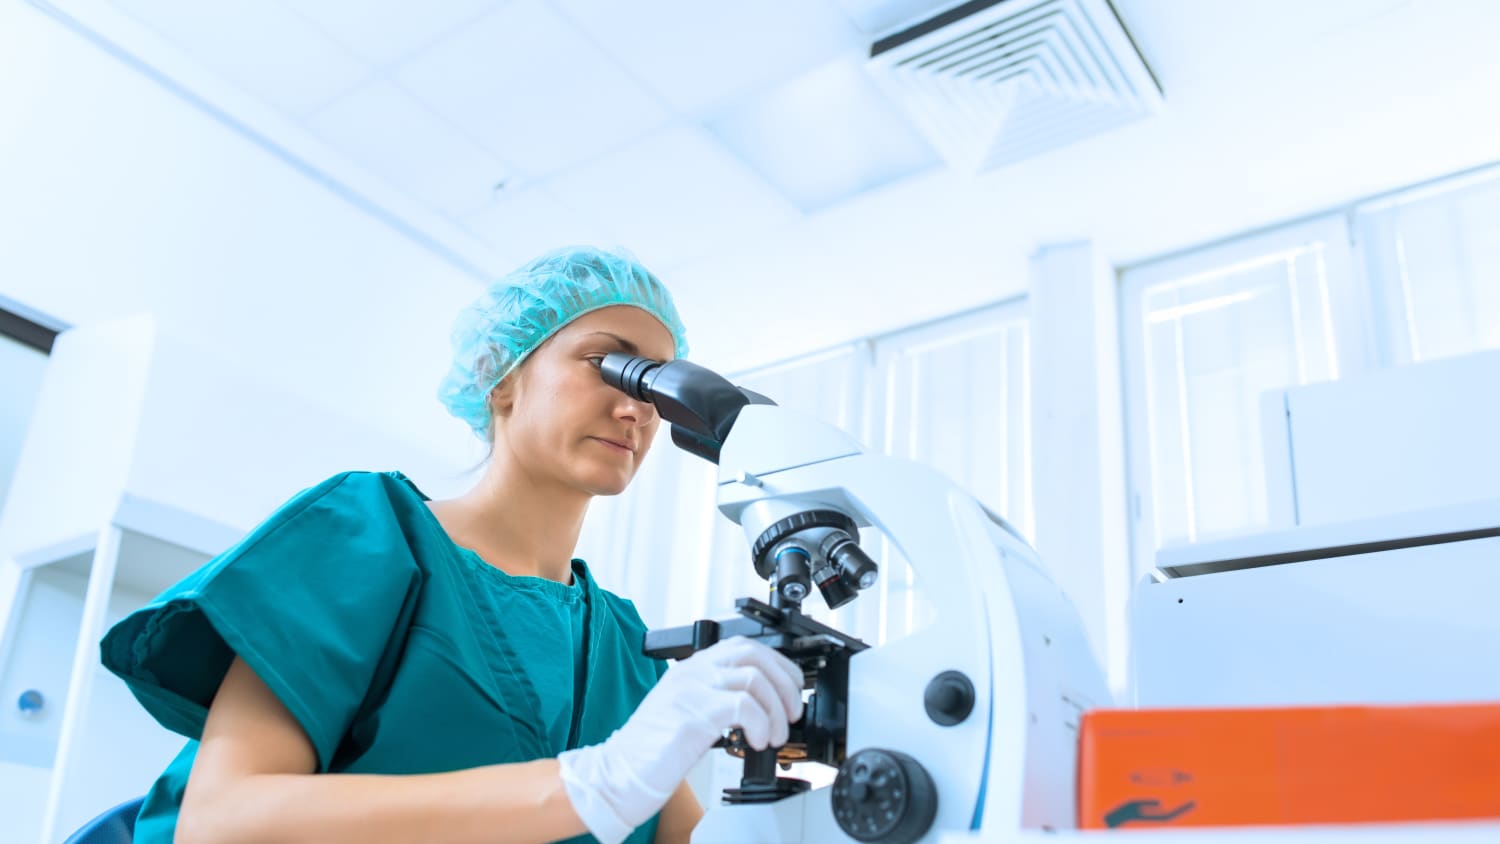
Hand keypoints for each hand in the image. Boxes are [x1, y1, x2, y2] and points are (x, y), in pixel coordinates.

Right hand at [557, 637, 803, 843]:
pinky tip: (758, 743)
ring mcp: (691, 689)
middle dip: (785, 683)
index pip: (745, 646)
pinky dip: (761, 725)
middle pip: (755, 655)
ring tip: (775, 735)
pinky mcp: (693, 714)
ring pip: (754, 678)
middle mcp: (692, 671)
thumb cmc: (654, 749)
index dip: (778, 665)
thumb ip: (719, 696)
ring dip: (777, 710)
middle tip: (792, 712)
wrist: (620, 772)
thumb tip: (765, 703)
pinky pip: (743, 706)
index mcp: (693, 667)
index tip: (791, 689)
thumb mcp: (691, 710)